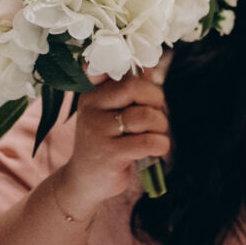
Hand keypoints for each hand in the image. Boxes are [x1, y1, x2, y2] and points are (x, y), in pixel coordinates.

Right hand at [49, 70, 170, 215]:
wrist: (84, 181)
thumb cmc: (107, 140)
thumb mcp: (112, 111)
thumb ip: (130, 88)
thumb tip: (149, 63)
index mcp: (92, 93)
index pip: (112, 67)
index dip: (135, 74)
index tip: (141, 89)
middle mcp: (90, 107)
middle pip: (135, 86)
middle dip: (155, 100)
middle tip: (154, 116)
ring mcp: (97, 130)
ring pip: (144, 115)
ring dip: (160, 126)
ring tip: (154, 135)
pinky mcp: (108, 154)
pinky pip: (148, 141)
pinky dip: (161, 145)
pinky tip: (155, 150)